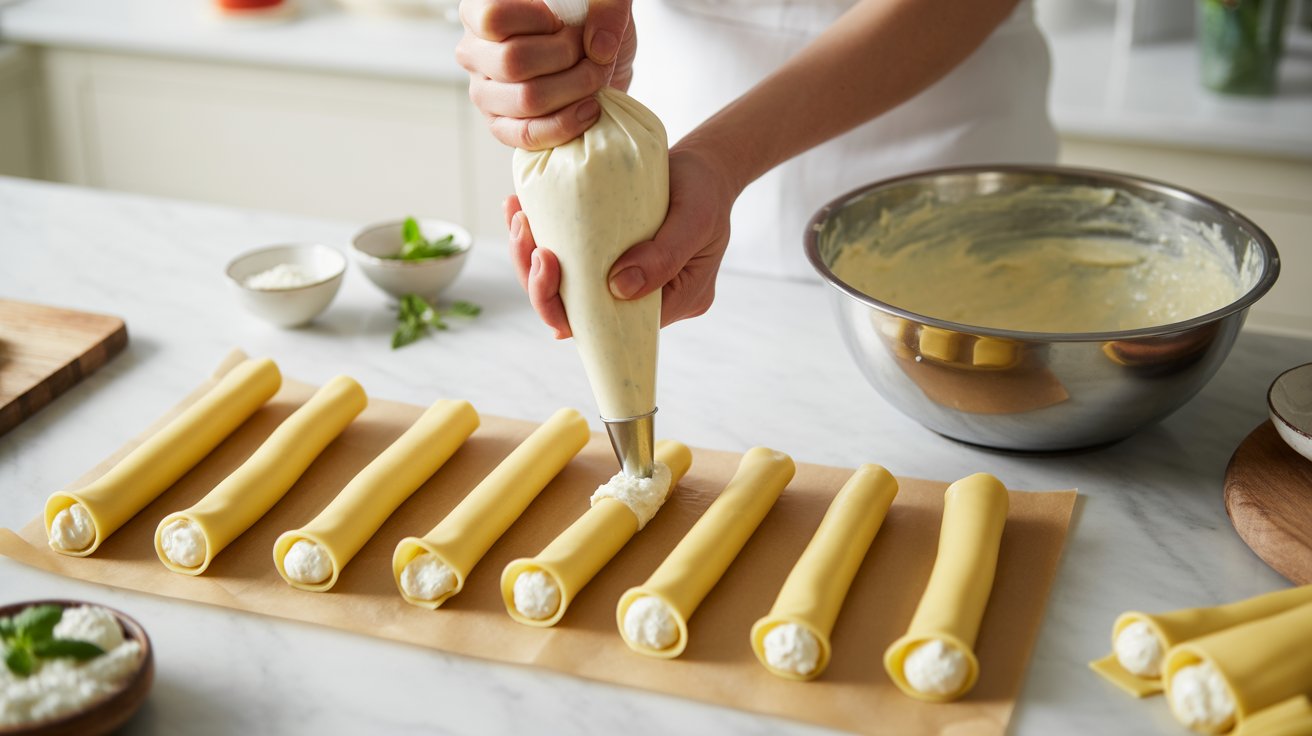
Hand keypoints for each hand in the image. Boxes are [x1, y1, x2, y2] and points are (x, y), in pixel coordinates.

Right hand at [456, 0, 636, 149]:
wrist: (595, 61)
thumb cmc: (588, 24)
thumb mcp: (603, 2)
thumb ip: (607, 9)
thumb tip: (599, 49)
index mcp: (480, 12)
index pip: (494, 18)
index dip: (538, 22)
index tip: (565, 22)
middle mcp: (473, 52)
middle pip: (513, 61)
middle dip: (566, 58)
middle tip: (590, 53)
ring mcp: (484, 94)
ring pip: (526, 99)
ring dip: (574, 89)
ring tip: (595, 78)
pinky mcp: (502, 127)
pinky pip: (527, 134)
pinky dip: (565, 124)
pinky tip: (589, 109)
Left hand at [506, 143, 738, 338]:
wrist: (706, 167)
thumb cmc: (707, 193)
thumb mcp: (695, 220)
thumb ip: (663, 256)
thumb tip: (618, 289)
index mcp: (671, 303)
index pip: (611, 328)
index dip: (568, 308)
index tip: (545, 264)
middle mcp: (641, 299)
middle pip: (579, 312)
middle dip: (540, 282)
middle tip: (525, 235)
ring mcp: (621, 278)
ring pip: (567, 288)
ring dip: (532, 258)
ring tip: (518, 218)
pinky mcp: (605, 255)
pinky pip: (569, 259)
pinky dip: (542, 236)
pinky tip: (520, 208)